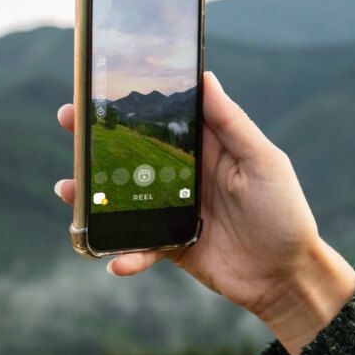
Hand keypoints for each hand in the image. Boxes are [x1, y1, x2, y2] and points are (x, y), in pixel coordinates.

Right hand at [54, 71, 354, 354]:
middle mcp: (187, 175)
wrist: (288, 277)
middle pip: (134, 152)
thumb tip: (205, 78)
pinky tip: (115, 261)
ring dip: (94, 195)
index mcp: (208, 148)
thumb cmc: (284, 213)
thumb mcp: (264, 162)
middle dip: (98, 139)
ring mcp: (176, 211)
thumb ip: (232, 124)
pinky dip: (126, 254)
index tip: (101, 85)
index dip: (135, 101)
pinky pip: (140, 246)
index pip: (165, 116)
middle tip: (68, 120)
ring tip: (67, 189)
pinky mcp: (173, 246)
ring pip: (126, 197)